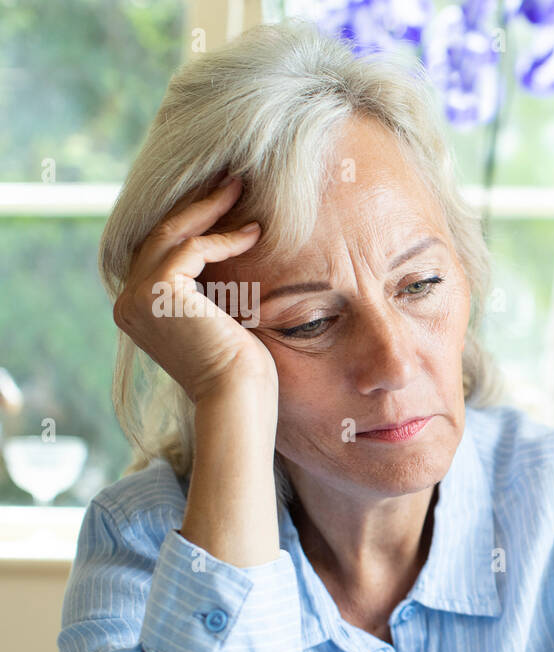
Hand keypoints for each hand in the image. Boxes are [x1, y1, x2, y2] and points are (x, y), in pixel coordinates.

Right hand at [112, 174, 274, 405]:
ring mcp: (138, 297)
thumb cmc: (239, 369)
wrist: (238, 398)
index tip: (221, 199)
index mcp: (138, 310)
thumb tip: (224, 249)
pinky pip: (191, 250)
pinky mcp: (158, 292)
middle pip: (160, 237)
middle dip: (197, 205)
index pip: (159, 253)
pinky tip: (253, 233)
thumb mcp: (217, 319)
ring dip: (209, 209)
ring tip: (240, 188)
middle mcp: (129, 302)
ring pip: (171, 235)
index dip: (189, 222)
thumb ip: (205, 290)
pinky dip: (223, 238)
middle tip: (230, 179)